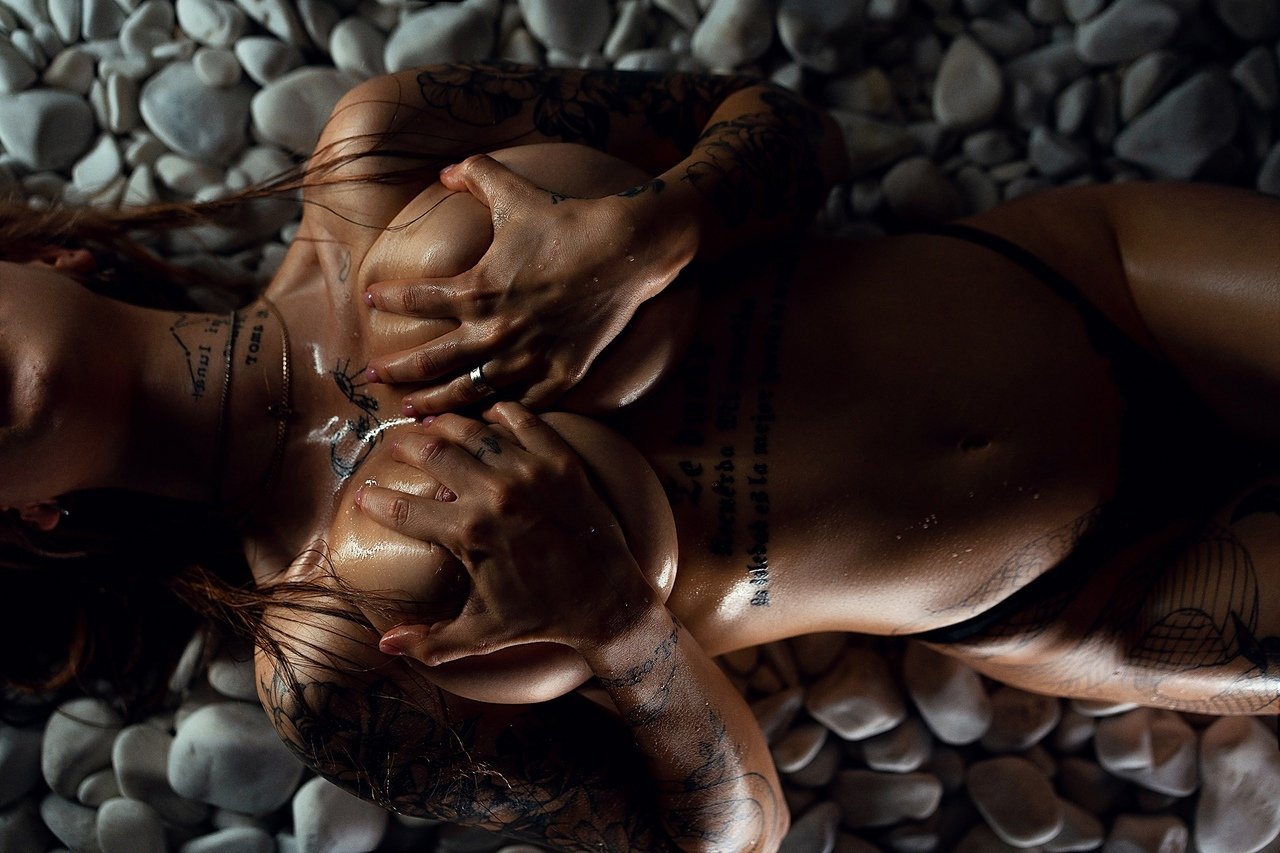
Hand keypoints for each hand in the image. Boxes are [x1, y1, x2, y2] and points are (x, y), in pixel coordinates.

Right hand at [354, 402, 658, 664]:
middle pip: (432, 451)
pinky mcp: (561, 461)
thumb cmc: (540, 618)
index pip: (403, 509)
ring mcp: (530, 473)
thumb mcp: (482, 634)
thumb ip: (429, 642)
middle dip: (404, 445)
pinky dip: (500, 414)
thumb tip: (383, 644)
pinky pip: (523, 420)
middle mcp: (496, 496)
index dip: (374, 501)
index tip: (362, 495)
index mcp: (469, 535)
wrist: (607, 599)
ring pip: (473, 429)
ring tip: (431, 425)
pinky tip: (486, 418)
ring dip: (445, 424)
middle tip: (394, 445)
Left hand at [363, 155, 695, 412]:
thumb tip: (445, 170)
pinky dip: (496, 415)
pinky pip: (521, 405)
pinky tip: (478, 422)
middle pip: (431, 360)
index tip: (368, 302)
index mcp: (477, 288)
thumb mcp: (515, 191)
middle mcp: (496, 330)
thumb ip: (475, 175)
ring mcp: (529, 357)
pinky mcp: (561, 375)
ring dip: (436, 404)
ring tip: (412, 413)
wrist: (629, 249)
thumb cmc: (569, 221)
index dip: (386, 300)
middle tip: (370, 378)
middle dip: (395, 371)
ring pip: (469, 391)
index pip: (415, 300)